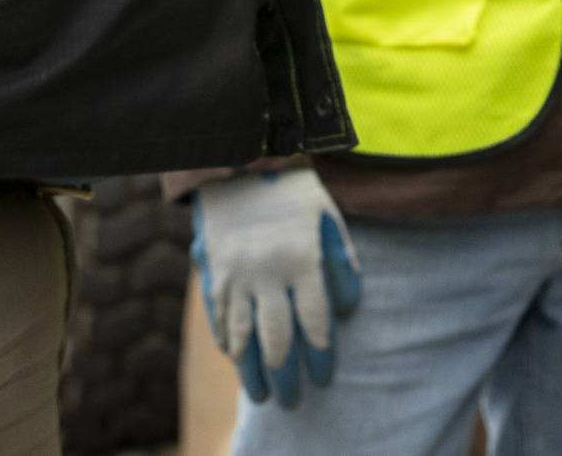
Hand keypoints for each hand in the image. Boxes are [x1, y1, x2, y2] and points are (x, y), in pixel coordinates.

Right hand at [192, 168, 362, 406]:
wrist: (240, 161)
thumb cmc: (294, 192)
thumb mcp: (328, 218)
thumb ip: (342, 263)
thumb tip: (347, 309)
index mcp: (302, 259)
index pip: (314, 323)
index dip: (319, 356)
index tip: (323, 378)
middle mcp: (268, 272)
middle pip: (277, 340)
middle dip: (285, 376)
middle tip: (292, 399)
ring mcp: (237, 274)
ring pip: (243, 337)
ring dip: (251, 371)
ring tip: (261, 394)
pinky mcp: (214, 272)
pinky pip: (220, 318)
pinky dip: (228, 343)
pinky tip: (236, 358)